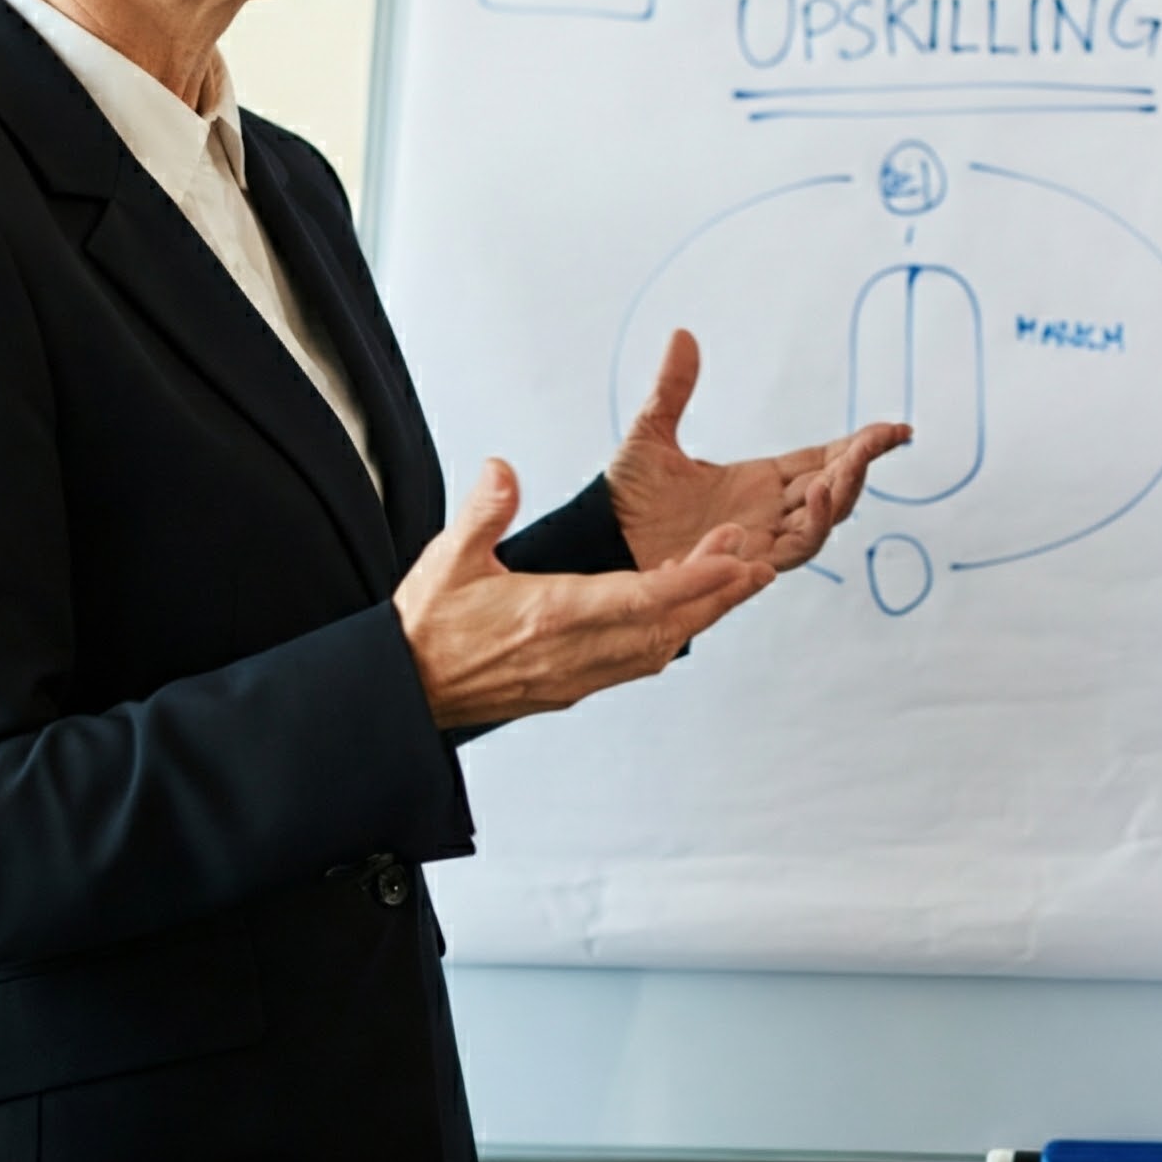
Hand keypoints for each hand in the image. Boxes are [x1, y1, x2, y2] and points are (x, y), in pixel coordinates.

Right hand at [394, 458, 774, 727]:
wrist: (402, 693)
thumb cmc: (426, 624)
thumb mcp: (449, 557)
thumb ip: (483, 510)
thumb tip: (505, 468)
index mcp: (551, 614)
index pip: (641, 598)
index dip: (695, 579)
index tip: (736, 559)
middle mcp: (575, 652)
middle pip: (666, 625)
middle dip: (716, 595)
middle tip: (758, 564)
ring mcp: (576, 675)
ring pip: (657, 647)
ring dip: (698, 615)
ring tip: (735, 581)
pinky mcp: (570, 686)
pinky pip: (636, 662)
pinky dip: (668, 633)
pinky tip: (681, 609)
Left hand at [607, 329, 911, 571]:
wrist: (597, 543)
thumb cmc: (623, 500)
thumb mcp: (650, 434)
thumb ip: (673, 389)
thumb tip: (682, 335)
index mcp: (758, 481)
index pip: (822, 460)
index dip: (861, 446)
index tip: (896, 430)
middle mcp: (767, 513)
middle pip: (833, 490)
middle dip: (861, 464)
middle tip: (883, 439)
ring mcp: (759, 541)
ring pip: (820, 522)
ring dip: (840, 494)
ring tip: (846, 467)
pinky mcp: (744, 565)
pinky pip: (790, 551)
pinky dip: (810, 526)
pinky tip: (816, 497)